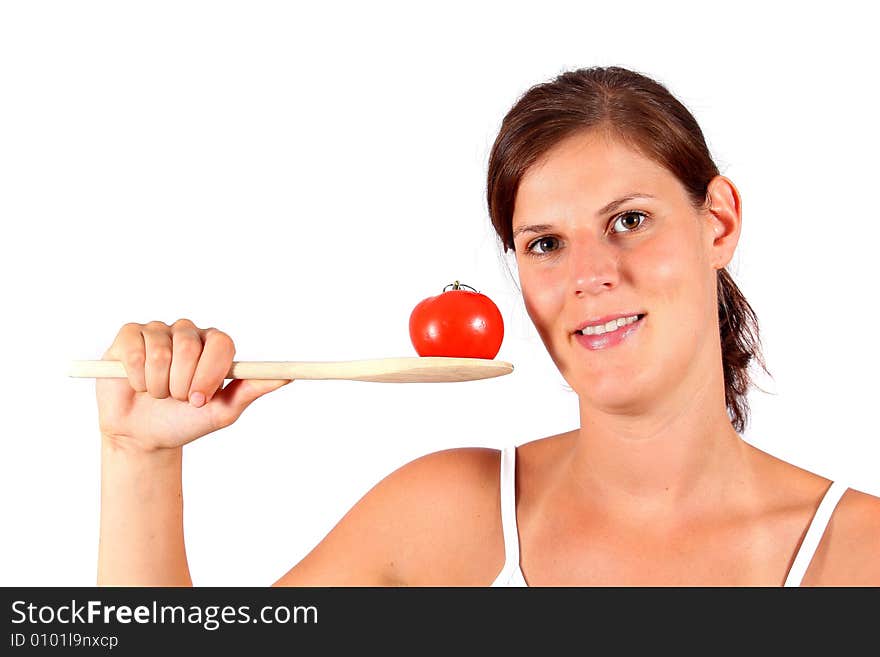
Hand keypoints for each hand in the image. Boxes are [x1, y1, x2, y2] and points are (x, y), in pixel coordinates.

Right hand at [96, 318, 290, 451]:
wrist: (144, 436)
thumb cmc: (187, 420)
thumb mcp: (223, 411)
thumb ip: (252, 389)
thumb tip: (287, 376)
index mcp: (214, 346)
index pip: (221, 343)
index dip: (210, 372)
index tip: (201, 399)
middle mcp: (188, 333)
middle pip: (189, 346)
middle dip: (182, 384)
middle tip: (178, 399)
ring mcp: (158, 332)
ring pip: (160, 352)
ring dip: (158, 386)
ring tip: (158, 395)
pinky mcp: (129, 336)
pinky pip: (135, 351)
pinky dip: (137, 377)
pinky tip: (138, 385)